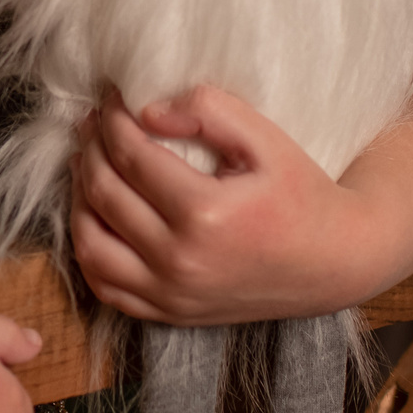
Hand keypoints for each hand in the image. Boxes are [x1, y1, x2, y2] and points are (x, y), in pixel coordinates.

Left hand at [69, 86, 383, 323]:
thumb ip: (210, 110)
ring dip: (78, 198)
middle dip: (90, 149)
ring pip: (90, 245)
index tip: (111, 98)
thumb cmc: (302, 195)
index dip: (112, 120)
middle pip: (104, 194)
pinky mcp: (170, 314)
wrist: (335, 262)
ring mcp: (171, 295)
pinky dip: (88, 250)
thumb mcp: (268, 140)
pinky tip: (94, 216)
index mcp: (204, 214)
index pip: (131, 156)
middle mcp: (179, 261)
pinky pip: (105, 287)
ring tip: (86, 164)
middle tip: (93, 122)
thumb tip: (148, 110)